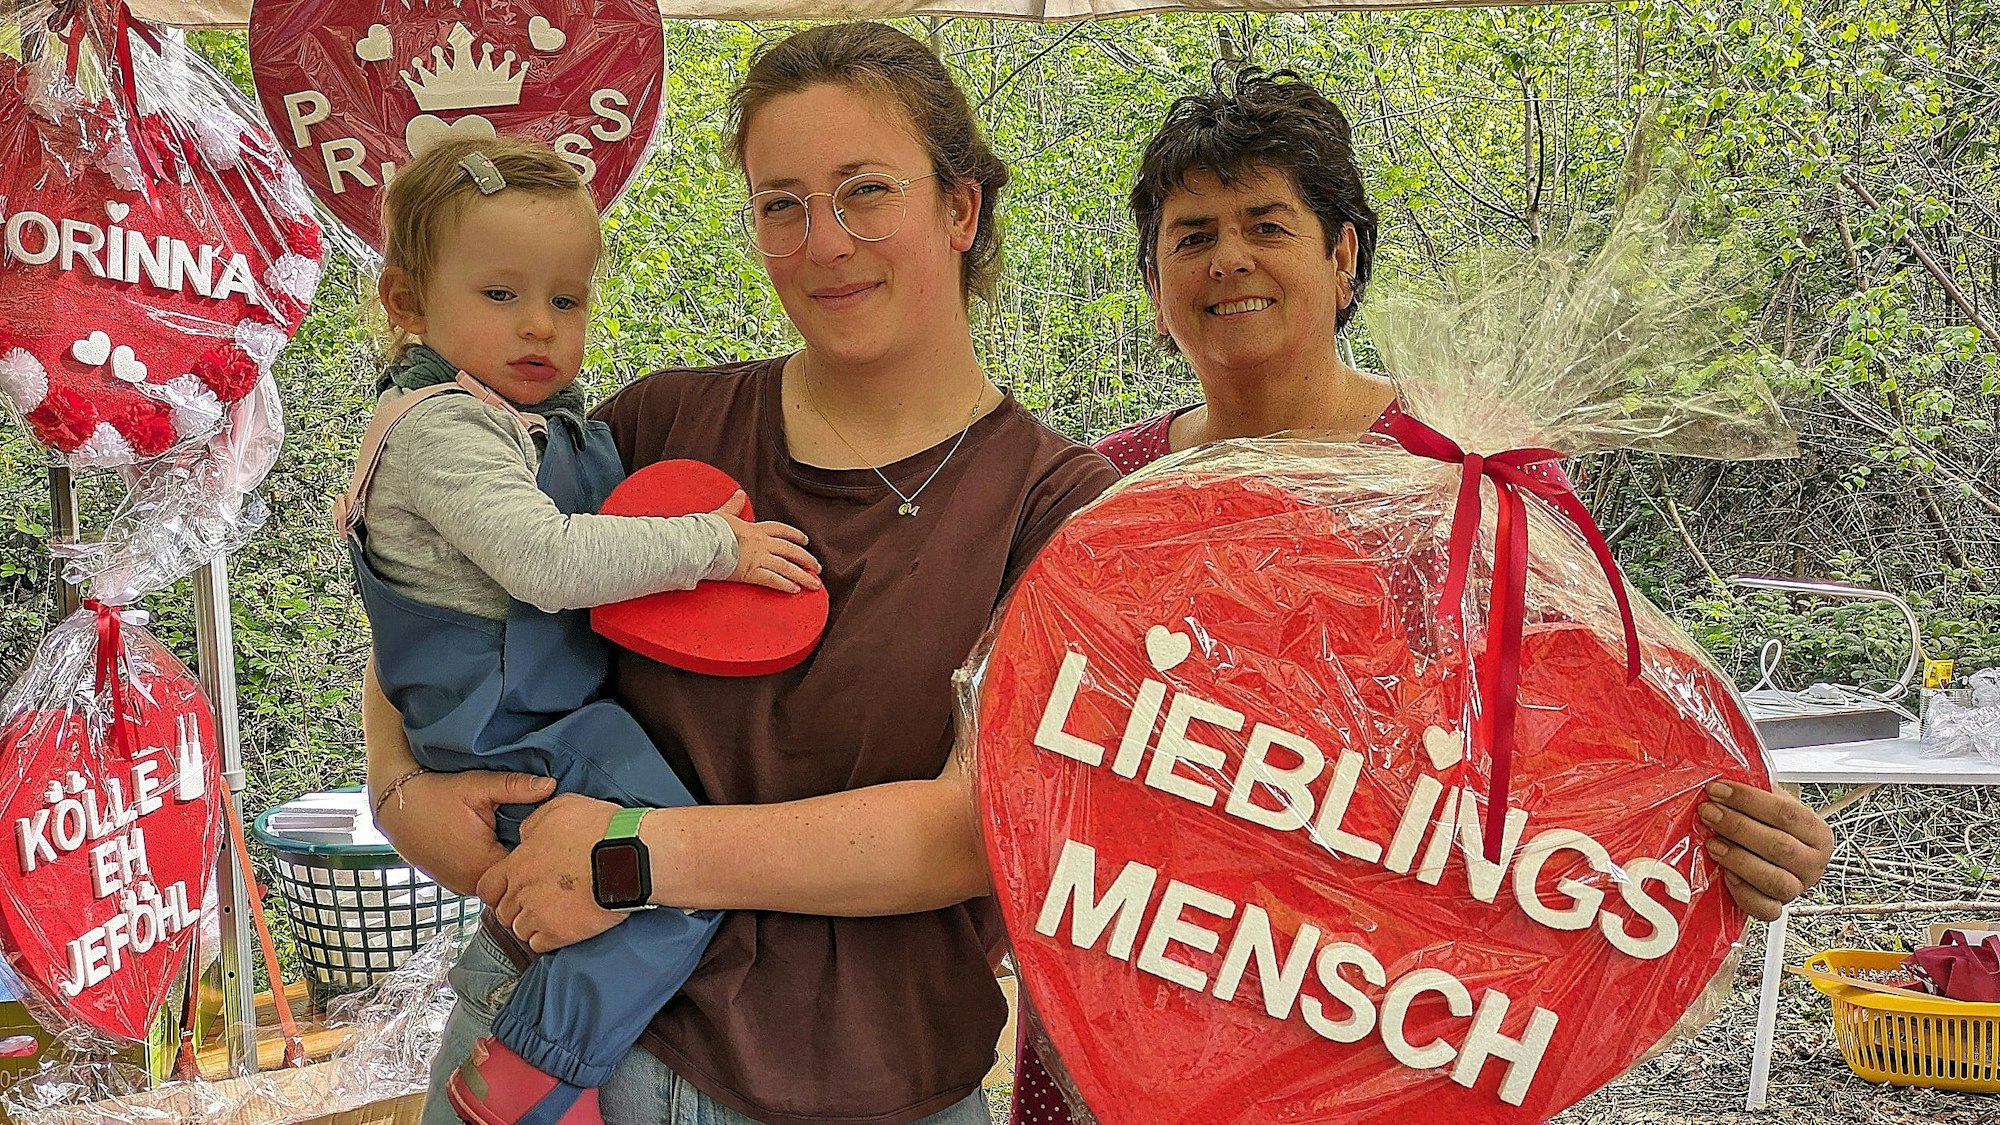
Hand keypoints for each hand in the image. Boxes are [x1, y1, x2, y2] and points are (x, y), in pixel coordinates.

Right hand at [376, 770, 554, 895]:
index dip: (541, 850)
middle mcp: (471, 884)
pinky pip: (481, 879)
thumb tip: (551, 785)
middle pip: (514, 878)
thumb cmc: (435, 794)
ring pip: (497, 880)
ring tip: (512, 836)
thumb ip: (516, 787)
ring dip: (506, 862)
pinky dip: (489, 865)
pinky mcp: (452, 884)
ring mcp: (460, 887)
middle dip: (526, 858)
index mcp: (483, 865)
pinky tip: (492, 843)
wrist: (395, 805)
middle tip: (535, 832)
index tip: (549, 832)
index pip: (528, 868)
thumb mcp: (477, 786)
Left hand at [477, 793, 626, 952]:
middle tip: (537, 902)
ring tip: (552, 915)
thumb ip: (534, 823)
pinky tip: (560, 928)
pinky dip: (546, 939)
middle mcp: (523, 892)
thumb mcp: (560, 808)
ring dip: (532, 925)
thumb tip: (525, 835)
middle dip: (517, 908)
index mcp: (519, 863)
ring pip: (520, 930)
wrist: (629, 856)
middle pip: (504, 912)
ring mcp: (540, 915)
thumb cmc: (599, 829)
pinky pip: (539, 945)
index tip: (510, 890)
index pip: (488, 886)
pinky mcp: (560, 933)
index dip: (497, 890)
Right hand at [713, 491, 821, 593]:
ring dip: (802, 576)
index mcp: (755, 529)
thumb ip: (734, 505)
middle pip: (790, 550)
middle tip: (817, 567)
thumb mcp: (723, 514)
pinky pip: (773, 580)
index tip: (805, 541)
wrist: (700, 542)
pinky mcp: (751, 572)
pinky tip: (796, 590)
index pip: (781, 530)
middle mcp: (761, 543)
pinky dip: (785, 585)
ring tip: (814, 584)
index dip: (795, 535)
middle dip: (806, 559)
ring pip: (787, 567)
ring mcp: (758, 558)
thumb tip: (740, 493)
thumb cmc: (708, 529)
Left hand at [1701, 781, 1834, 921]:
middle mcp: (1813, 863)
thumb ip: (1756, 792)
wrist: (1775, 857)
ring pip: (1774, 880)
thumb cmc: (1771, 827)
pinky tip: (1726, 874)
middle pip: (1779, 846)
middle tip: (1709, 813)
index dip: (1748, 800)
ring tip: (1713, 843)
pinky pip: (1764, 908)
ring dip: (1738, 859)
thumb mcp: (1771, 804)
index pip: (1786, 813)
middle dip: (1737, 826)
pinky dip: (1743, 893)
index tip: (1718, 790)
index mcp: (1817, 832)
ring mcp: (1797, 888)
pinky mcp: (1778, 908)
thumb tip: (1723, 775)